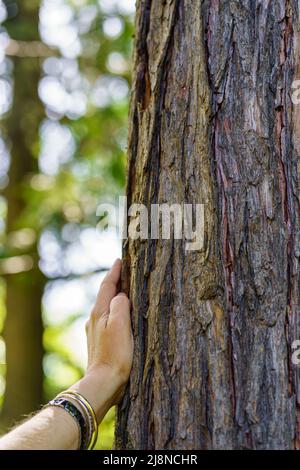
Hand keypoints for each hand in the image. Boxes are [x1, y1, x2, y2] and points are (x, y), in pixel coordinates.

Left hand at [71, 259, 132, 421]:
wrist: (103, 382)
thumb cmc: (115, 355)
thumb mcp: (120, 325)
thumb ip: (120, 305)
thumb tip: (121, 296)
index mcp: (99, 312)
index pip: (107, 285)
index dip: (114, 272)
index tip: (120, 259)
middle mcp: (94, 319)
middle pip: (105, 294)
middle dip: (115, 282)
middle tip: (126, 271)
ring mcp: (95, 331)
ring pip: (106, 307)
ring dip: (115, 296)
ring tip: (126, 290)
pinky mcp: (100, 342)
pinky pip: (108, 319)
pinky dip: (116, 311)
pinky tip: (122, 315)